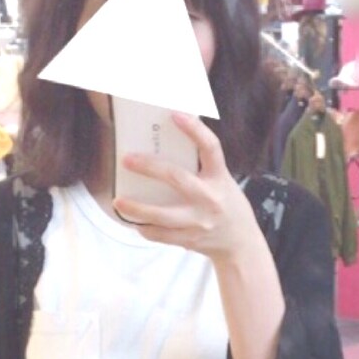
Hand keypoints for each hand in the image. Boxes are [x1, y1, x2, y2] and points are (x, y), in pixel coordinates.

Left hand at [113, 113, 258, 265]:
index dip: (194, 129)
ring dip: (137, 209)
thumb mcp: (222, 181)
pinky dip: (146, 229)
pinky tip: (135, 222)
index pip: (210, 148)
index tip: (175, 114)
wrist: (240, 244)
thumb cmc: (227, 205)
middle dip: (149, 167)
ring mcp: (199, 222)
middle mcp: (209, 198)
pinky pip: (161, 235)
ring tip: (118, 201)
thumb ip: (201, 167)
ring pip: (163, 215)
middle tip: (126, 159)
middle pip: (176, 178)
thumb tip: (168, 144)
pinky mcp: (190, 239)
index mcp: (219, 178)